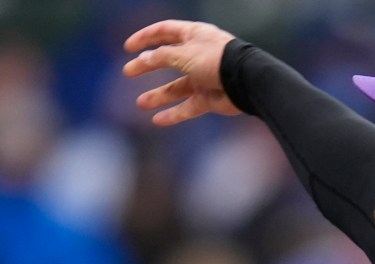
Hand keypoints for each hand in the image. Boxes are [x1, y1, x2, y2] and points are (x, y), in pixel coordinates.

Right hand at [122, 19, 242, 125]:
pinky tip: (157, 120)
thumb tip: (144, 59)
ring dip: (158, 96)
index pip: (165, 31)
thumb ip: (161, 57)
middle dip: (147, 66)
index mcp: (193, 36)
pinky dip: (173, 114)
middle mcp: (197, 55)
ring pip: (176, 87)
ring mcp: (204, 78)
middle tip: (128, 72)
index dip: (145, 37)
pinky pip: (188, 108)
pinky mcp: (209, 98)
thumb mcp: (183, 54)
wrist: (246, 81)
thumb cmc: (217, 60)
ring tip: (140, 103)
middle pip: (167, 60)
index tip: (128, 47)